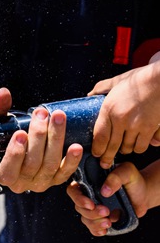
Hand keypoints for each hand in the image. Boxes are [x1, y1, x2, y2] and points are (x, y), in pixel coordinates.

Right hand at [0, 87, 83, 193]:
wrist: (13, 151)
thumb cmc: (1, 139)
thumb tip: (3, 92)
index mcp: (2, 175)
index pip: (8, 169)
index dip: (15, 153)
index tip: (20, 133)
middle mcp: (21, 184)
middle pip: (32, 163)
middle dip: (38, 137)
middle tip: (41, 115)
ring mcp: (39, 183)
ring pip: (50, 164)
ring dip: (56, 140)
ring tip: (58, 118)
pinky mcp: (55, 180)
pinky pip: (65, 173)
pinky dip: (72, 161)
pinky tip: (77, 146)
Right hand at [67, 162, 150, 236]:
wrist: (143, 194)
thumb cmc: (133, 180)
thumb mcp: (127, 172)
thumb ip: (116, 177)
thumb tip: (105, 191)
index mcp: (89, 182)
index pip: (73, 190)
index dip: (78, 199)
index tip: (91, 204)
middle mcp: (88, 196)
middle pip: (79, 207)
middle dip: (91, 213)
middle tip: (106, 211)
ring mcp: (93, 209)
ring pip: (85, 219)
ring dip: (95, 223)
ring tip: (109, 222)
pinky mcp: (100, 219)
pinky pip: (92, 228)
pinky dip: (96, 230)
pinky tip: (105, 230)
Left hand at [90, 51, 159, 168]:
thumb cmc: (140, 78)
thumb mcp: (116, 81)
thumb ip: (101, 88)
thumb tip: (90, 95)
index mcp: (109, 109)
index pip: (99, 137)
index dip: (97, 149)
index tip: (96, 154)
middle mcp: (122, 120)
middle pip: (113, 147)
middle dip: (108, 157)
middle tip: (105, 163)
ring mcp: (138, 125)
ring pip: (130, 147)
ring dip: (127, 149)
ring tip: (124, 148)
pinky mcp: (152, 128)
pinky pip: (145, 145)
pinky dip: (142, 146)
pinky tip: (140, 143)